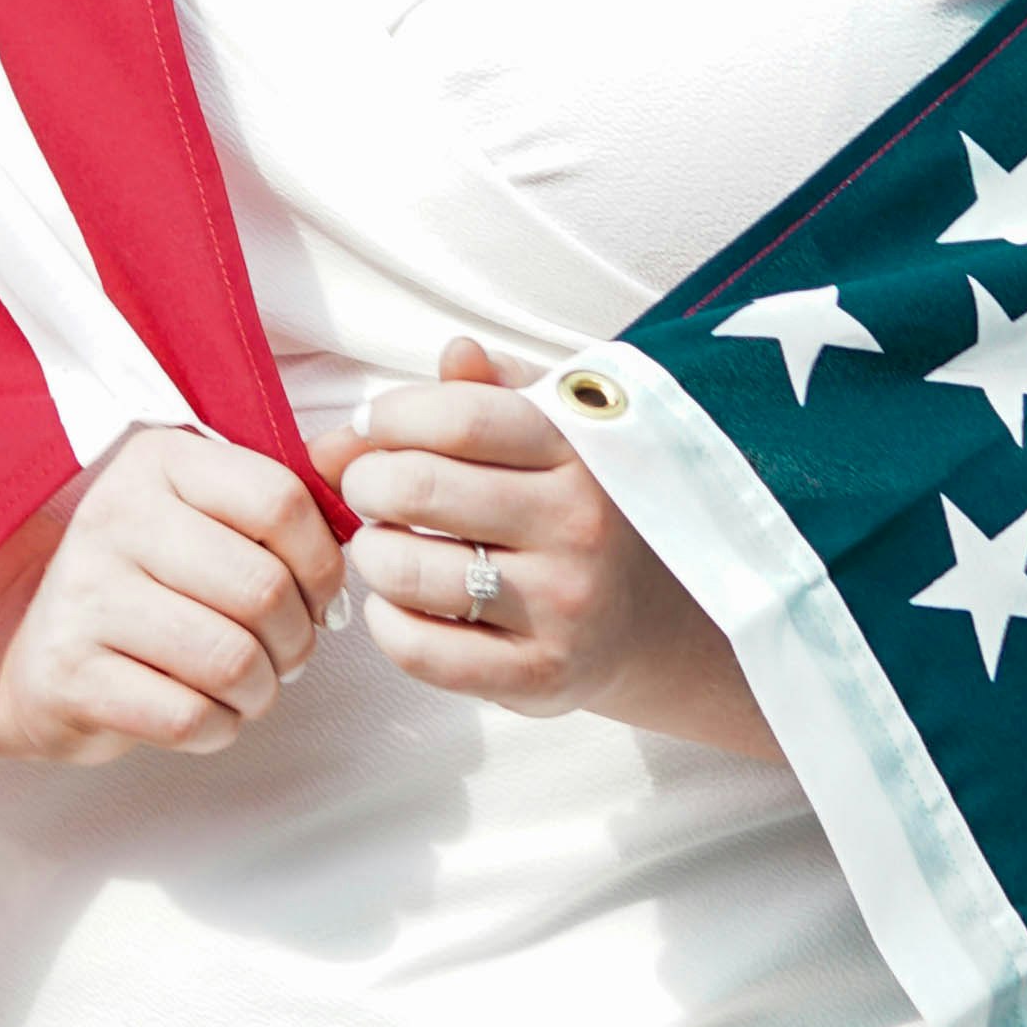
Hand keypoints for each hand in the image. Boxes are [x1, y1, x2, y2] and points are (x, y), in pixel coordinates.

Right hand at [0, 426, 342, 762]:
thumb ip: (274, 494)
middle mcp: (115, 520)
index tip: (316, 590)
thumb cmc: (135, 578)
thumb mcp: (192, 511)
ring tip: (247, 684)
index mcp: (156, 464)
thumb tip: (359, 474)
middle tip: (284, 651)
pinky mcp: (70, 676)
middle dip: (298, 639)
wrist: (13, 641)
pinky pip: (190, 717)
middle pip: (265, 590)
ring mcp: (85, 600)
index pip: (281, 501)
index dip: (324, 560)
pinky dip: (219, 728)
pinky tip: (204, 712)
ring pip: (233, 661)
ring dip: (261, 690)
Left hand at [319, 341, 778, 759]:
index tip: (373, 426)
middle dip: (366, 482)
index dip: (393, 416)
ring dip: (371, 555)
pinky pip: (423, 650)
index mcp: (580, 452)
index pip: (463, 417)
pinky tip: (398, 604)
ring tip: (383, 547)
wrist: (659, 620)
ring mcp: (563, 605)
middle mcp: (578, 525)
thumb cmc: (582, 510)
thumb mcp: (557, 432)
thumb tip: (451, 351)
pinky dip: (386, 623)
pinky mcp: (541, 674)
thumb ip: (495, 389)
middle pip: (420, 487)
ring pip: (409, 571)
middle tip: (366, 488)